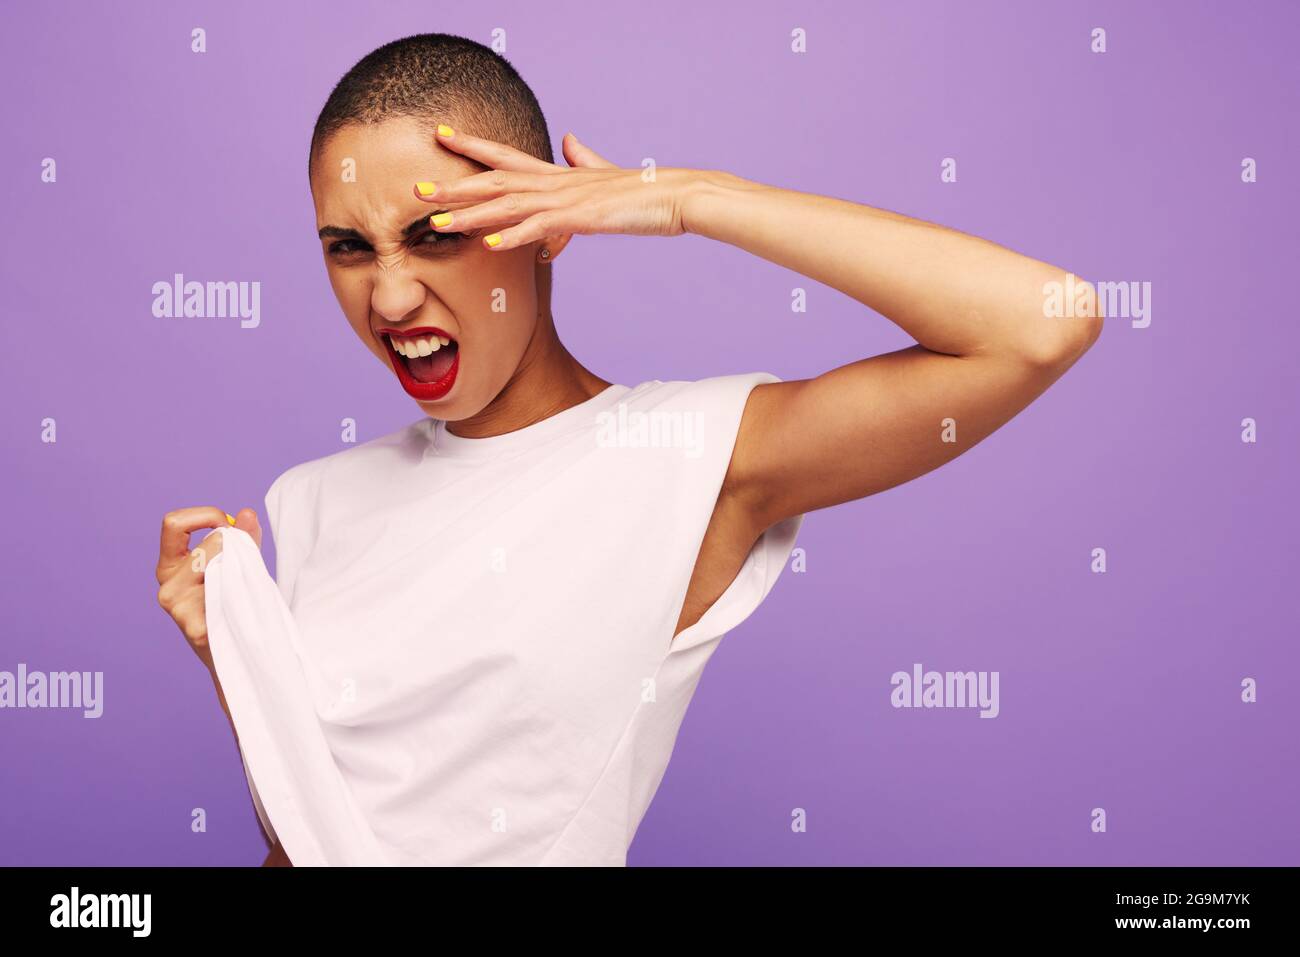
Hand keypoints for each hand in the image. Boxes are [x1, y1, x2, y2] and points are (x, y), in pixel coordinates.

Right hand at [156, 506, 261, 671]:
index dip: (204, 515)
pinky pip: (225, 593)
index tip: (229, 526)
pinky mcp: (194, 627)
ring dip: (237, 570)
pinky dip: (240, 593)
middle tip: (244, 564)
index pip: (173, 523)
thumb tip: (246, 513)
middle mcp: (167, 584)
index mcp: (172, 564)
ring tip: (241, 590)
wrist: (238, 651)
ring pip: (215, 565)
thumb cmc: (235, 604)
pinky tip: (239, 608)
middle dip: (233, 547)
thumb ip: (244, 539)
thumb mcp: (240, 565)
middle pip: (206, 544)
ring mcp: (177, 607)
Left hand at [412, 127, 705, 249]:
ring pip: (507, 205)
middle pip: (494, 180)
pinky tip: (488, 245)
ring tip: (437, 225)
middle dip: (454, 187)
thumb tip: (568, 139)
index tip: (440, 136)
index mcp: (557, 172)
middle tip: (418, 191)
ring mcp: (565, 199)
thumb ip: (582, 157)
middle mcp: (554, 181)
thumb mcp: (604, 172)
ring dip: (470, 216)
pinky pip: (538, 229)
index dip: (472, 146)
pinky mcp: (580, 218)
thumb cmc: (641, 191)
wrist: (673, 195)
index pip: (505, 155)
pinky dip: (511, 236)